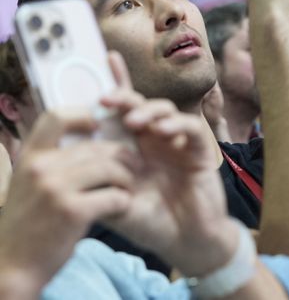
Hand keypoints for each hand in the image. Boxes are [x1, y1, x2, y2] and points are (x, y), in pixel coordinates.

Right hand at [0, 107, 133, 293]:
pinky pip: (115, 196)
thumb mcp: (28, 184)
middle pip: (97, 147)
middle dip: (122, 157)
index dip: (83, 115)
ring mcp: (56, 189)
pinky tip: (121, 208)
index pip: (56, 116)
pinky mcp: (73, 211)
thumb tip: (88, 139)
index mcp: (29, 157)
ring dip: (127, 179)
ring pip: (111, 168)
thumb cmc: (27, 225)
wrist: (11, 267)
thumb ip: (51, 163)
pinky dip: (124, 202)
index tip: (99, 127)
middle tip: (134, 168)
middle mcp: (40, 168)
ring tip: (128, 189)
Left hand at [101, 53, 237, 277]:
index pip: (122, 111)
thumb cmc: (152, 222)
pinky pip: (189, 128)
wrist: (186, 240)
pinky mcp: (198, 150)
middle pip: (141, 104)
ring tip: (134, 122)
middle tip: (108, 99)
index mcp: (134, 147)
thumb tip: (77, 158)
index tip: (106, 60)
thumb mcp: (117, 202)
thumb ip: (102, 181)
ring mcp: (178, 142)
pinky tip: (163, 132)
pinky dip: (176, 125)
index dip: (117, 83)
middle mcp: (155, 139)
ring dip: (148, 110)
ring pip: (165, 110)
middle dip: (125, 95)